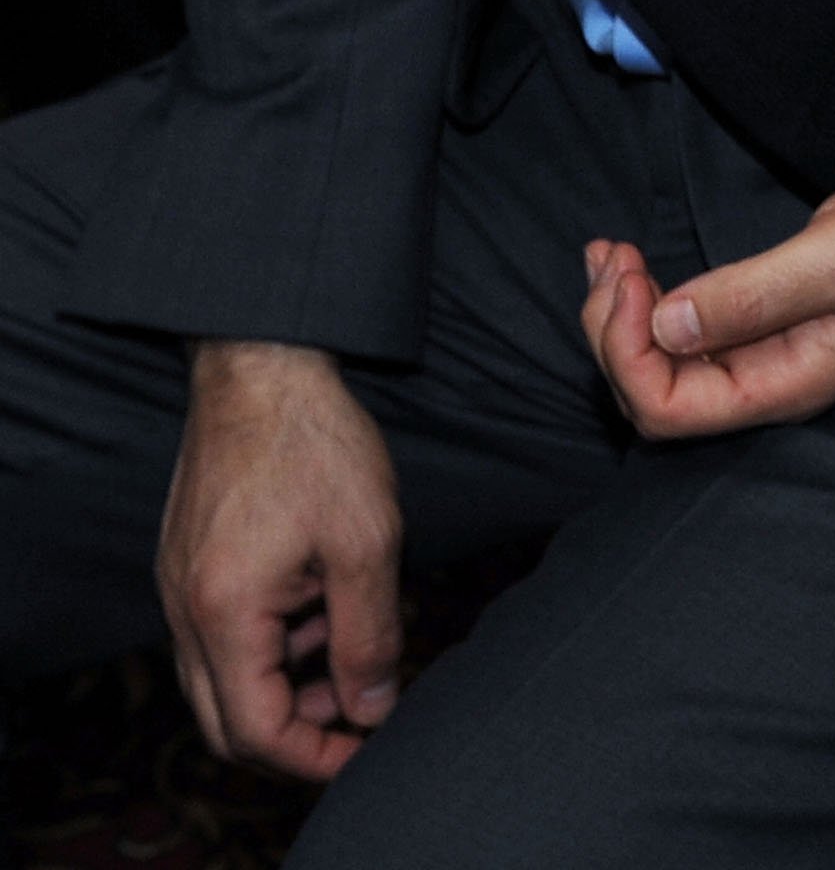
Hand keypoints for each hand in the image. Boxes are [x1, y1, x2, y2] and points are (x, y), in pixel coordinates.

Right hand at [158, 342, 403, 783]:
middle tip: (356, 712)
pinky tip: (318, 604)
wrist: (262, 362)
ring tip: (347, 643)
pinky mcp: (185, 562)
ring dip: (284, 682)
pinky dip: (267, 642)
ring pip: (221, 678)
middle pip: (226, 720)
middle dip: (295, 730)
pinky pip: (218, 633)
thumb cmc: (315, 440)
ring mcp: (178, 585)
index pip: (256, 730)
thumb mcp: (367, 541)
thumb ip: (369, 635)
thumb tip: (373, 709)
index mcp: (225, 613)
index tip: (365, 746)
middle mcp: (186, 610)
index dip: (314, 755)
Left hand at [581, 180, 834, 440]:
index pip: (666, 409)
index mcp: (787, 385)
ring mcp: (767, 359)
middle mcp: (768, 386)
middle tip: (614, 255)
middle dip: (612, 329)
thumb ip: (757, 294)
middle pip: (651, 395)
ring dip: (622, 313)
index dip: (627, 350)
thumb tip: (666, 324)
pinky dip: (647, 301)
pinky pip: (687, 335)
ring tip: (611, 252)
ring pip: (661, 366)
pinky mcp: (768, 328)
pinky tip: (634, 264)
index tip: (635, 274)